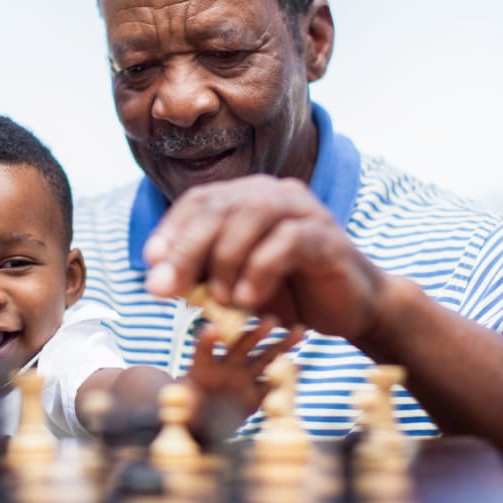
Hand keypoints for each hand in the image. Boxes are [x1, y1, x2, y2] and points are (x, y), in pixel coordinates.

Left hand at [144, 175, 386, 341]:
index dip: (171, 229)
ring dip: (225, 261)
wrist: (352, 308)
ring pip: (251, 217)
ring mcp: (303, 210)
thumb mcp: (235, 286)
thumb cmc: (289, 294)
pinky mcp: (326, 235)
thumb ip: (202, 277)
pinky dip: (260, 270)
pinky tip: (247, 299)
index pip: (200, 201)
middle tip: (165, 288)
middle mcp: (274, 194)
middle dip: (186, 248)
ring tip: (219, 301)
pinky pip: (287, 241)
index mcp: (249, 198)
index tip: (149, 263)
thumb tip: (158, 279)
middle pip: (220, 206)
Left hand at [185, 319, 302, 443]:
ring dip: (281, 346)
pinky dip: (286, 377)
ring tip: (299, 331)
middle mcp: (226, 367)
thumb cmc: (184, 412)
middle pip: (242, 346)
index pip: (204, 349)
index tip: (214, 330)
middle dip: (256, 333)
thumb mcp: (178, 406)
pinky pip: (272, 386)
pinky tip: (301, 365)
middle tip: (271, 321)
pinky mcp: (254, 397)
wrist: (199, 427)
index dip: (208, 339)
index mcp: (203, 366)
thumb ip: (179, 400)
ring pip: (264, 359)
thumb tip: (173, 396)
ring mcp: (243, 380)